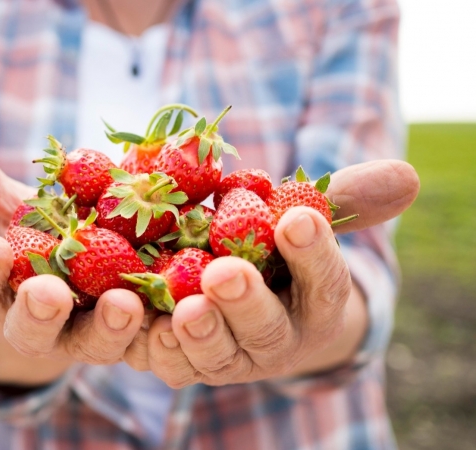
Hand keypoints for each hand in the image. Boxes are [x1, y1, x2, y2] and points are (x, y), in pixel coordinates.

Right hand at [0, 136, 147, 384]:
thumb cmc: (39, 238)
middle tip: (48, 293)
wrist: (88, 270)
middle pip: (35, 328)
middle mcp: (45, 323)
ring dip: (110, 326)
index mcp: (4, 292)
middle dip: (38, 312)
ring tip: (125, 304)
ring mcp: (94, 334)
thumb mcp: (10, 209)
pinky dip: (165, 331)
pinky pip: (151, 342)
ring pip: (98, 340)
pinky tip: (182, 311)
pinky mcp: (141, 336)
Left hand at [133, 160, 419, 386]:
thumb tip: (405, 177)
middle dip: (247, 303)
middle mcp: (272, 339)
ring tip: (183, 311)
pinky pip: (166, 363)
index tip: (298, 218)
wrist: (232, 296)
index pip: (322, 283)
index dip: (313, 254)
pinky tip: (133, 317)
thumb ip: (338, 200)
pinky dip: (150, 345)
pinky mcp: (180, 361)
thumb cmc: (272, 252)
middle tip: (225, 273)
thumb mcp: (298, 222)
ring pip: (215, 357)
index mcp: (311, 303)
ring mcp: (225, 356)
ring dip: (198, 335)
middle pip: (266, 329)